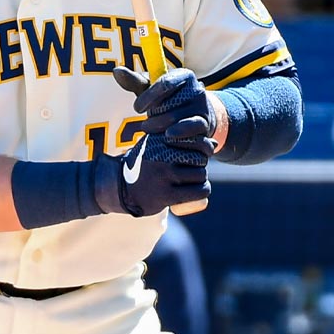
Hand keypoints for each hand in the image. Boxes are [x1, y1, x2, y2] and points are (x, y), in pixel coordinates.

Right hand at [91, 123, 211, 216]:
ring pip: (201, 175)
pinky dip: (202, 191)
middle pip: (200, 157)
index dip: (203, 147)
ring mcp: (164, 175)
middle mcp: (163, 155)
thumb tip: (214, 143)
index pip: (196, 139)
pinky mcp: (166, 195)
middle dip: (201, 163)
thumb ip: (181, 139)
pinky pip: (198, 191)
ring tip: (192, 180)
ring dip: (200, 179)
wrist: (118, 185)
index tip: (199, 153)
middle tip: (193, 169)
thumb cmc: (143, 163)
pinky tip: (198, 190)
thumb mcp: (155, 144)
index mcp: (161, 139)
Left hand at [111, 66, 223, 148]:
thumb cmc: (168, 101)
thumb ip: (134, 81)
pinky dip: (176, 135)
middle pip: (168, 104)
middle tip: (144, 124)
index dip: (148, 97)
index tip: (136, 109)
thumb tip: (116, 70)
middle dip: (152, 116)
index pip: (164, 83)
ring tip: (151, 130)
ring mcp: (202, 107)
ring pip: (175, 119)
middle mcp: (196, 88)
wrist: (194, 118)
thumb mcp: (151, 90)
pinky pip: (190, 130)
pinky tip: (166, 138)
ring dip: (159, 127)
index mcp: (183, 75)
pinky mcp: (205, 124)